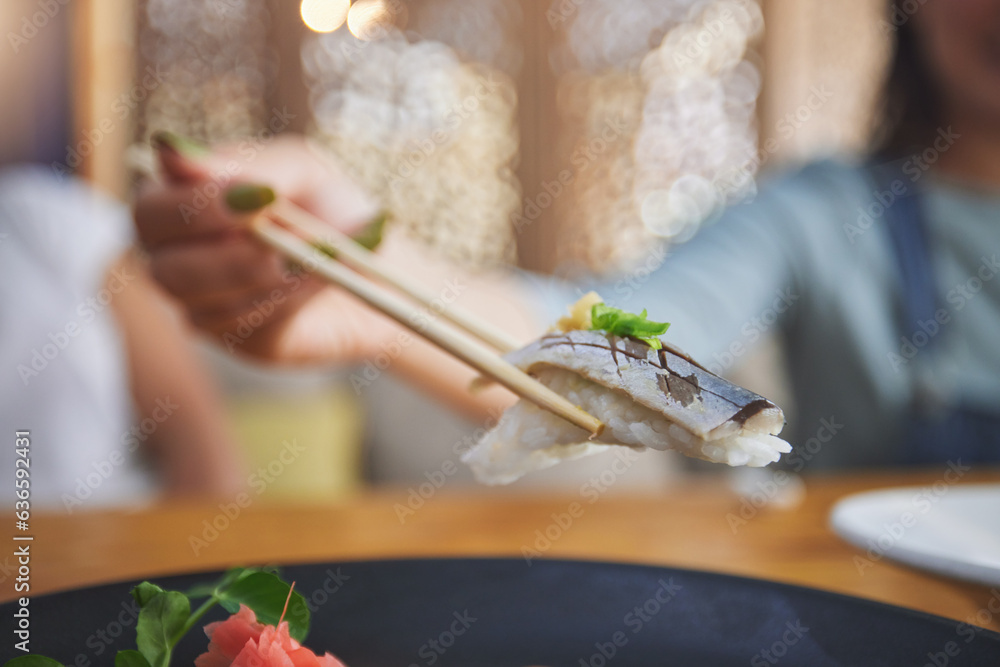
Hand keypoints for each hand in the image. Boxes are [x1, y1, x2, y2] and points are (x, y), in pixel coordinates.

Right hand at [134, 132, 393, 362]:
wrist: (388, 267)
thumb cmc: (333, 209)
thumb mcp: (299, 170)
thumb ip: (243, 164)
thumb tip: (170, 149)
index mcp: (183, 207)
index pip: (151, 211)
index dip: (193, 206)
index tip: (257, 197)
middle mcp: (181, 260)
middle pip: (162, 269)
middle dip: (223, 253)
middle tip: (276, 239)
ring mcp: (208, 307)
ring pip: (205, 302)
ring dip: (265, 275)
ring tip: (316, 253)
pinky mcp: (245, 341)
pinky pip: (247, 326)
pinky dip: (288, 298)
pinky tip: (318, 279)